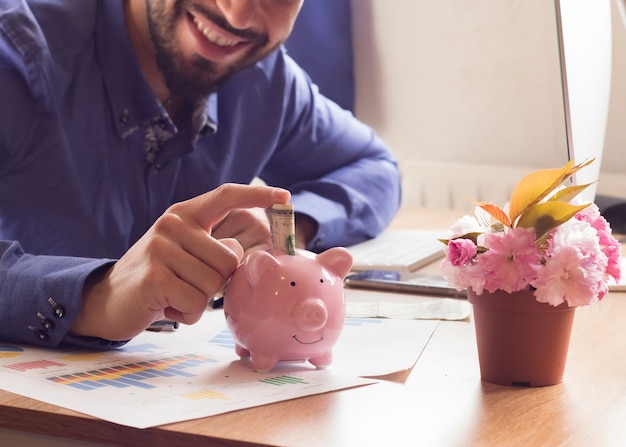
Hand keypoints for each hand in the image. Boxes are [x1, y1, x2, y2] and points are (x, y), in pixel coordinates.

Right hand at [70, 184, 290, 340]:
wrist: (108, 299)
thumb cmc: (158, 277)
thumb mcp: (187, 254)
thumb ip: (215, 249)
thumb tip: (241, 254)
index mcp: (184, 214)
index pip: (225, 196)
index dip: (257, 195)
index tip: (285, 197)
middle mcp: (172, 225)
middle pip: (230, 258)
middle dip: (217, 281)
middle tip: (187, 283)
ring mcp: (161, 249)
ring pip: (214, 284)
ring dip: (198, 300)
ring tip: (174, 294)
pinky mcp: (155, 276)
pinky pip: (196, 303)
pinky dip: (186, 313)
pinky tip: (165, 305)